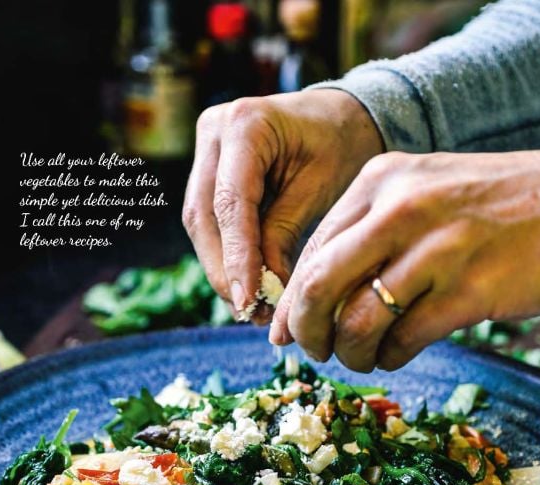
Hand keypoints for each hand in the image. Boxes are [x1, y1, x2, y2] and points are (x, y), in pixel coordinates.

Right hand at [182, 90, 383, 317]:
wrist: (339, 117)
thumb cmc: (339, 146)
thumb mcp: (320, 189)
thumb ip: (285, 232)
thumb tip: (263, 288)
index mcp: (247, 123)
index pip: (231, 203)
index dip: (236, 257)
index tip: (247, 300)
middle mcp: (215, 130)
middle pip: (204, 215)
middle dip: (223, 270)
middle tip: (247, 312)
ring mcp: (205, 148)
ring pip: (200, 223)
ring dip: (220, 268)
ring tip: (248, 307)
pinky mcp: (206, 169)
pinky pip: (208, 220)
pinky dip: (225, 255)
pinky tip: (244, 286)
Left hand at [272, 150, 539, 369]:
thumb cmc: (489, 209)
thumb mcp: (420, 198)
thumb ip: (363, 238)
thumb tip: (306, 302)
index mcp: (380, 180)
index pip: (311, 251)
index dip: (292, 302)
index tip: (287, 332)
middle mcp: (401, 208)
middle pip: (319, 286)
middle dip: (305, 330)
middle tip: (315, 352)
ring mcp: (437, 248)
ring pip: (357, 320)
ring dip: (350, 352)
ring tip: (361, 357)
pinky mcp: (470, 289)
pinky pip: (404, 339)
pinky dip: (390, 357)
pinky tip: (397, 354)